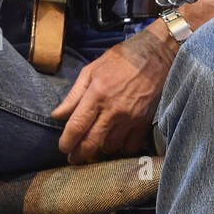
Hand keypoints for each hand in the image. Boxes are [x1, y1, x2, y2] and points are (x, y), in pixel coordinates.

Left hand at [50, 23, 177, 163]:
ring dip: (100, 149)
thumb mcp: (91, 70)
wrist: (156, 55)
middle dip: (79, 155)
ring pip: (111, 147)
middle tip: (73, 158)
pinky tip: (115, 142)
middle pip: (92, 142)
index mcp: (97, 93)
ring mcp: (131, 117)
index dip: (67, 142)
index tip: (63, 147)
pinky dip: (121, 148)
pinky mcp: (145, 122)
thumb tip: (57, 115)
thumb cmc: (121, 59)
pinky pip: (130, 146)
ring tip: (95, 145)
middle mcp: (113, 109)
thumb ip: (74, 95)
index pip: (77, 126)